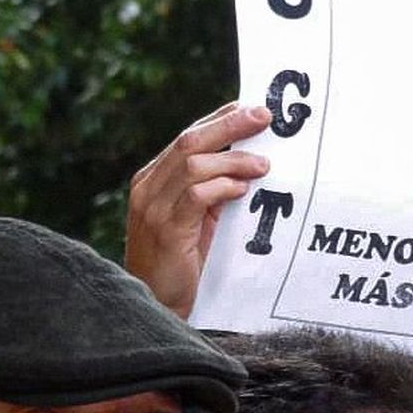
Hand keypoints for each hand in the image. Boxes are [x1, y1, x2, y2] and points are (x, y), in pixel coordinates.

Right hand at [124, 103, 271, 318]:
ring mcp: (153, 207)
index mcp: (153, 179)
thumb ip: (211, 192)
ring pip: (194, 164)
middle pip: (189, 140)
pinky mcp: (165, 229)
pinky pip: (196, 196)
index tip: (252, 107)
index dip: (220, 119)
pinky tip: (242, 189)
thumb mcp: (196, 220)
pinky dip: (222, 187)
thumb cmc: (180, 264)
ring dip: (234, 160)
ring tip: (264, 164)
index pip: (187, 137)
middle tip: (264, 116)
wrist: (156, 305)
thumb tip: (248, 164)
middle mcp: (149, 187)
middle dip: (230, 124)